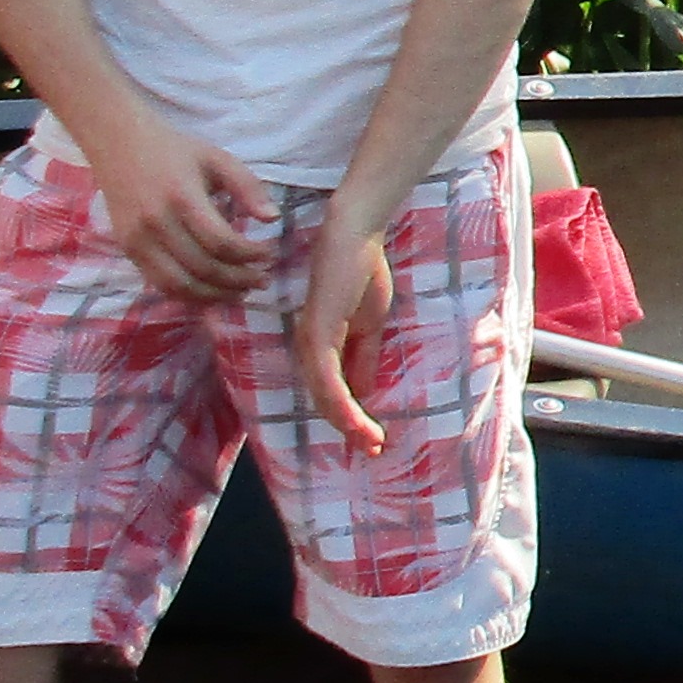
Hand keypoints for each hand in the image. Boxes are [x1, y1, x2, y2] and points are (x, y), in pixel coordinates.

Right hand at [88, 116, 273, 303]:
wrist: (119, 144)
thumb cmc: (175, 151)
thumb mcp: (217, 158)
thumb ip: (247, 186)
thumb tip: (273, 218)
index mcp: (183, 197)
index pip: (220, 242)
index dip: (250, 255)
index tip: (270, 254)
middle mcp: (157, 223)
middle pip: (203, 268)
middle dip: (239, 280)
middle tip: (262, 279)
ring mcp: (138, 240)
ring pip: (180, 285)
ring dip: (215, 296)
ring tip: (241, 292)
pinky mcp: (128, 249)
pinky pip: (159, 284)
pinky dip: (188, 296)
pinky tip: (211, 292)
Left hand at [288, 206, 398, 457]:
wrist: (355, 233)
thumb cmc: (361, 269)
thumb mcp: (370, 322)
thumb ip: (364, 356)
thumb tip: (363, 391)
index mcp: (321, 345)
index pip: (332, 391)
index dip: (351, 417)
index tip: (373, 440)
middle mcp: (309, 348)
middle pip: (326, 401)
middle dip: (350, 428)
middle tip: (372, 449)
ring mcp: (311, 342)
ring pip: (325, 396)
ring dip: (348, 423)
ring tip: (370, 441)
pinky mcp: (318, 333)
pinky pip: (328, 379)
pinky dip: (342, 403)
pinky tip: (358, 420)